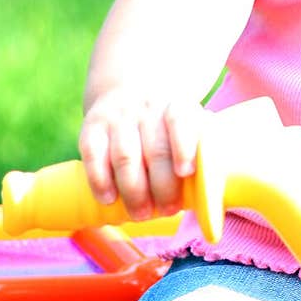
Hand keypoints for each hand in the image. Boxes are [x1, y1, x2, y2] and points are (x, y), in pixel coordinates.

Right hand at [78, 91, 205, 219]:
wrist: (129, 85)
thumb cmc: (166, 121)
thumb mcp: (187, 120)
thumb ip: (197, 149)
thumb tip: (207, 197)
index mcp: (176, 106)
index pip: (180, 121)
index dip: (183, 147)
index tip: (186, 172)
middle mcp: (146, 109)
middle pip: (155, 149)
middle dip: (162, 186)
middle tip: (168, 210)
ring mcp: (118, 116)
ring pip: (125, 156)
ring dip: (134, 191)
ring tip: (141, 214)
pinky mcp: (92, 126)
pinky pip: (94, 154)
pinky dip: (100, 180)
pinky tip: (108, 199)